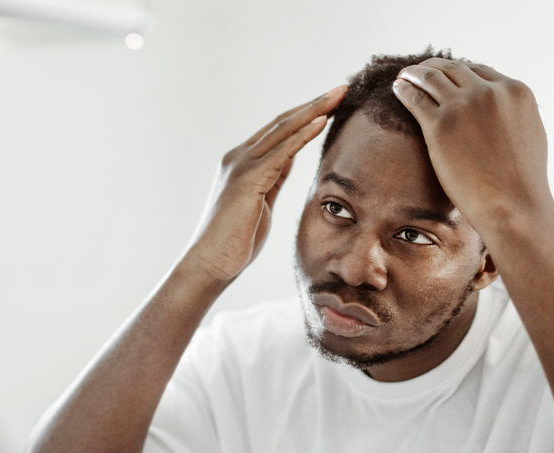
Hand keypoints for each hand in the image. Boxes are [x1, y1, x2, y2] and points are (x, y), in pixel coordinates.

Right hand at [183, 86, 345, 284]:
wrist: (211, 263)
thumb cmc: (236, 241)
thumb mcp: (261, 202)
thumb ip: (272, 178)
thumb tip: (289, 159)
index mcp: (242, 163)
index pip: (278, 131)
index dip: (305, 115)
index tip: (331, 104)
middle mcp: (238, 157)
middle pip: (282, 122)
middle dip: (313, 104)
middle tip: (341, 88)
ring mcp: (240, 165)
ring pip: (282, 129)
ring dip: (313, 110)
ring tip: (338, 95)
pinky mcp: (246, 179)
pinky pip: (280, 151)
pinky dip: (302, 134)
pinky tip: (321, 121)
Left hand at [392, 58, 553, 230]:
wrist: (513, 204)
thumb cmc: (522, 180)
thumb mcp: (529, 132)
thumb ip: (512, 114)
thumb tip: (502, 110)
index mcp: (516, 91)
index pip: (480, 70)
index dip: (459, 72)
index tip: (446, 74)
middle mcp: (490, 91)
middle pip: (454, 69)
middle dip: (434, 67)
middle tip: (418, 70)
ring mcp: (464, 106)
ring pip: (432, 77)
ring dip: (414, 73)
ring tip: (404, 76)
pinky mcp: (440, 124)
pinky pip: (415, 98)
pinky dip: (405, 89)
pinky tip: (398, 89)